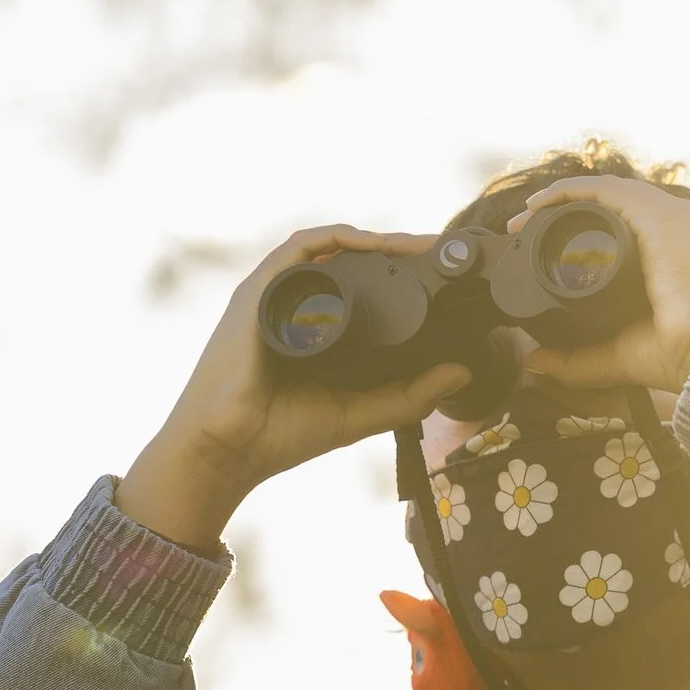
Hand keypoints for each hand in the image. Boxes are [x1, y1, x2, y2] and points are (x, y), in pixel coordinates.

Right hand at [117, 227, 469, 548]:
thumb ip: (410, 395)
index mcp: (316, 327)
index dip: (399, 271)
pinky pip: (296, 250)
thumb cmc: (281, 434)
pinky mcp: (257, 294)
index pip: (360, 284)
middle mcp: (294, 304)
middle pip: (346, 259)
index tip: (440, 272)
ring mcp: (273, 296)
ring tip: (413, 245)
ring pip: (326, 247)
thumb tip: (462, 372)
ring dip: (372, 238)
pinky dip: (332, 239)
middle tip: (436, 251)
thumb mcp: (361, 412)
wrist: (227, 451)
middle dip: (393, 249)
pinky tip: (367, 243)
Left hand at [512, 176, 689, 393]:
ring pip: (608, 192)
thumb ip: (579, 359)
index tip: (541, 247)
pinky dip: (568, 191)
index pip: (632, 224)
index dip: (586, 229)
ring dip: (561, 199)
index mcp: (686, 250)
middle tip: (523, 231)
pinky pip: (606, 189)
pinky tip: (539, 204)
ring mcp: (675, 216)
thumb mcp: (620, 353)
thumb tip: (538, 362)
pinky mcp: (661, 216)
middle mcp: (685, 226)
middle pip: (616, 204)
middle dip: (566, 212)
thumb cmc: (683, 357)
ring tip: (523, 219)